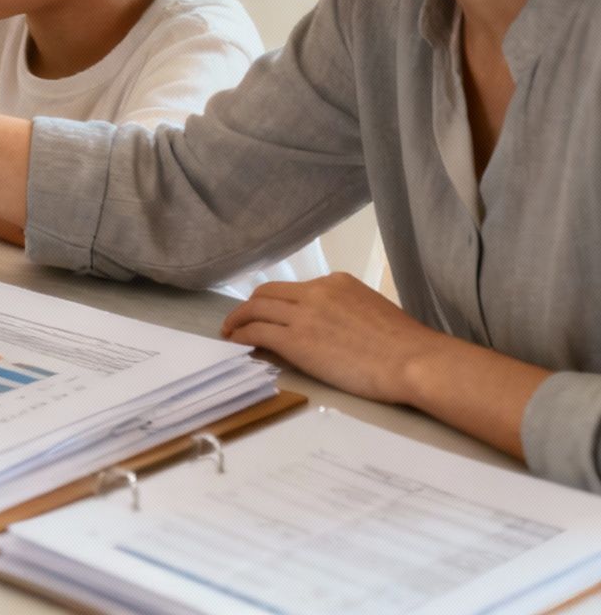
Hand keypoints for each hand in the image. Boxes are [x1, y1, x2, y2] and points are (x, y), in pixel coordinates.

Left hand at [220, 273, 445, 402]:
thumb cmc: (406, 346)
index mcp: (337, 282)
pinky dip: (241, 335)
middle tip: (238, 320)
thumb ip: (346, 311)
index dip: (277, 302)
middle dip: (249, 306)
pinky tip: (236, 344)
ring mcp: (303, 314)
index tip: (270, 313)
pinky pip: (256, 332)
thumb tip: (332, 327)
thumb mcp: (372, 311)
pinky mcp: (295, 340)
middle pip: (267, 293)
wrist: (414, 361)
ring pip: (255, 309)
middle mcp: (316, 291)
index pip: (295, 288)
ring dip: (237, 320)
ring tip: (230, 333)